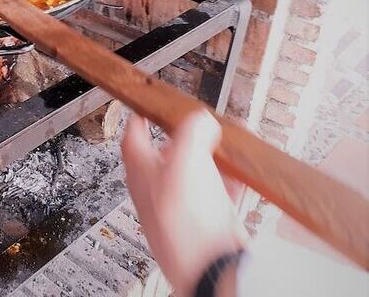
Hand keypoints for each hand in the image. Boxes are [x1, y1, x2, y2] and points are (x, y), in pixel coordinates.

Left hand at [122, 112, 247, 295]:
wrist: (210, 266)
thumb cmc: (185, 220)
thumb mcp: (186, 159)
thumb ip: (193, 132)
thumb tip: (200, 120)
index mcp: (141, 172)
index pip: (133, 137)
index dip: (140, 118)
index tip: (145, 108)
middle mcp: (158, 190)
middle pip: (170, 152)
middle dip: (191, 135)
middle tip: (204, 124)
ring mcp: (183, 207)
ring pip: (197, 171)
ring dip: (216, 155)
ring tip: (231, 145)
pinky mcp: (206, 221)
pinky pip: (218, 193)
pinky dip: (231, 179)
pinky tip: (242, 173)